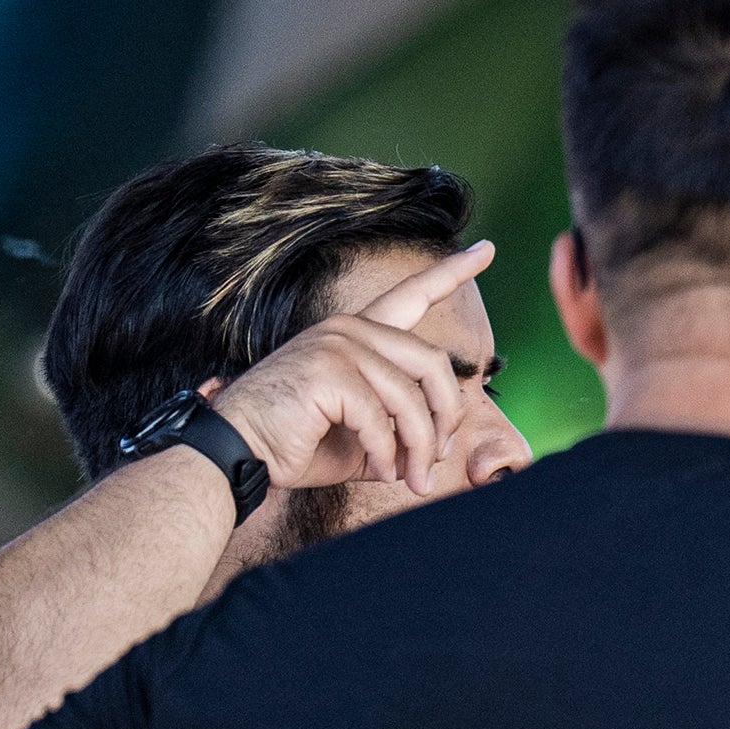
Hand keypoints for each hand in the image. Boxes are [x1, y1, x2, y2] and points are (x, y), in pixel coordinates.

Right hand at [206, 242, 497, 500]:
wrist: (242, 453)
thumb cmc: (301, 444)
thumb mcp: (367, 436)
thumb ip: (402, 429)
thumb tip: (440, 451)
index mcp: (360, 335)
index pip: (412, 295)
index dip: (452, 273)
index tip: (487, 250)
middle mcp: (349, 329)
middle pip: (435, 364)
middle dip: (447, 418)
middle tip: (437, 459)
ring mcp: (336, 345)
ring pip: (413, 399)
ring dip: (420, 448)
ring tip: (411, 478)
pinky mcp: (327, 371)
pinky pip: (382, 419)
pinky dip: (388, 453)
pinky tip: (382, 470)